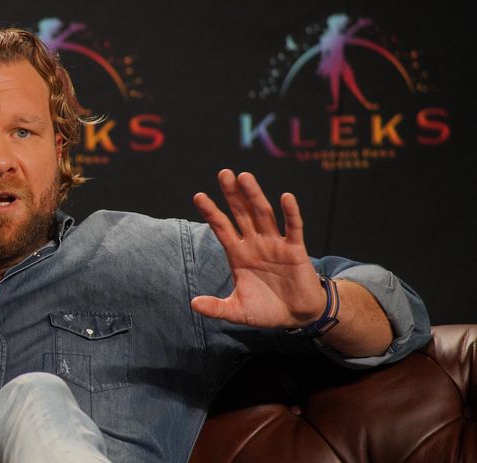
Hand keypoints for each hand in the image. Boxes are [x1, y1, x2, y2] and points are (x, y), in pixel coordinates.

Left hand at [190, 169, 325, 328]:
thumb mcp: (237, 311)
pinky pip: (293, 228)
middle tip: (223, 173)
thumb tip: (193, 304)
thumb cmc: (266, 310)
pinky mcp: (295, 250)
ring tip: (245, 177)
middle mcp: (255, 243)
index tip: (198, 195)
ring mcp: (275, 244)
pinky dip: (290, 213)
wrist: (296, 317)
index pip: (222, 228)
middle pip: (241, 213)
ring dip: (255, 196)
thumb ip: (216, 308)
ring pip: (263, 214)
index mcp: (238, 254)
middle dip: (232, 194)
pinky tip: (286, 197)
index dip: (211, 212)